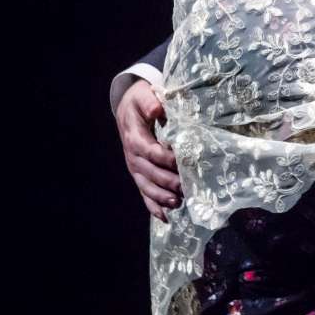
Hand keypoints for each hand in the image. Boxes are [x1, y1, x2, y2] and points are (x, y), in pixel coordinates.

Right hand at [117, 79, 181, 221]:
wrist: (128, 109)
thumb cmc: (140, 102)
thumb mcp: (143, 96)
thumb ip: (149, 102)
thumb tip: (158, 109)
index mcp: (135, 138)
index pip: (151, 152)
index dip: (166, 159)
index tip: (181, 162)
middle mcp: (133, 157)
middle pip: (150, 173)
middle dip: (167, 182)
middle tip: (186, 187)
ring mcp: (136, 168)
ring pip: (147, 187)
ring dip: (161, 197)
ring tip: (176, 204)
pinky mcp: (139, 175)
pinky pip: (144, 193)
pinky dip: (153, 207)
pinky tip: (165, 218)